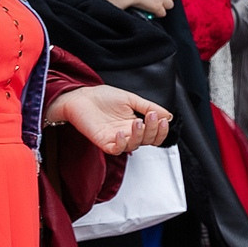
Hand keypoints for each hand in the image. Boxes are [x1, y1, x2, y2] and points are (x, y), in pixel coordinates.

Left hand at [47, 84, 170, 154]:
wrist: (80, 96)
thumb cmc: (102, 97)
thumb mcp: (131, 99)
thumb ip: (148, 107)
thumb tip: (168, 115)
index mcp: (135, 124)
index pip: (154, 134)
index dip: (161, 131)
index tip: (163, 119)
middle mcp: (127, 133)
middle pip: (148, 141)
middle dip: (153, 130)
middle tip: (151, 116)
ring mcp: (116, 138)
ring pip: (134, 146)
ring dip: (139, 135)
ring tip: (137, 122)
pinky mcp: (103, 141)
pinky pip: (116, 149)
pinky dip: (121, 143)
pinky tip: (121, 132)